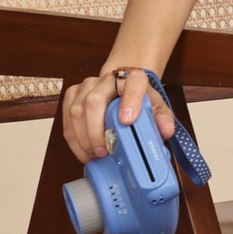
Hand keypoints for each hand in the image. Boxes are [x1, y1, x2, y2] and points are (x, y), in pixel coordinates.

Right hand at [62, 67, 176, 166]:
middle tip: (105, 150)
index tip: (127, 121)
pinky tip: (85, 151)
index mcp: (133, 79)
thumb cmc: (139, 100)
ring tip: (96, 155)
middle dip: (96, 131)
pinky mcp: (73, 95)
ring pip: (76, 110)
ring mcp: (88, 86)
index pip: (134, 83)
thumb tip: (165, 130)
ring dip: (84, 138)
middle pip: (94, 101)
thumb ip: (163, 119)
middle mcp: (108, 79)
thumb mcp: (156, 108)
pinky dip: (74, 139)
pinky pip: (67, 118)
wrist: (122, 87)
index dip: (130, 101)